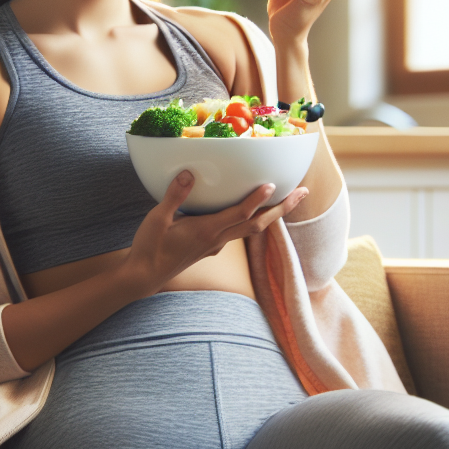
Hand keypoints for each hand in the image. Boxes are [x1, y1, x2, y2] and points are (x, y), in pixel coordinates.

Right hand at [124, 171, 307, 294]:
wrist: (144, 276)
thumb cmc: (149, 248)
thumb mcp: (157, 219)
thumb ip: (174, 196)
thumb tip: (188, 173)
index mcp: (205, 231)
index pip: (238, 214)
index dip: (256, 199)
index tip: (272, 185)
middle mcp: (217, 239)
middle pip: (258, 224)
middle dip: (282, 209)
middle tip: (304, 193)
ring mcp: (216, 245)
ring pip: (252, 229)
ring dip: (272, 214)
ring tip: (288, 199)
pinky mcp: (211, 247)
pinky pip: (239, 232)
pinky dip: (253, 219)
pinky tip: (251, 210)